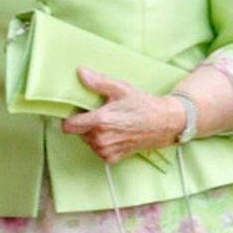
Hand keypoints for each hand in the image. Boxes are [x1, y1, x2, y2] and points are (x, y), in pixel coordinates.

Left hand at [62, 71, 185, 162]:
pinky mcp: (111, 159)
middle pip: (78, 132)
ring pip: (87, 141)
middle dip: (85, 123)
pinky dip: (103, 143)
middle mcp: (101, 140)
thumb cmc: (143, 105)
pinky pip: (97, 150)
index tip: (78, 111)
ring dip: (94, 133)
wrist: (163, 124)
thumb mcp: (121, 89)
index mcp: (100, 122)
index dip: (71, 117)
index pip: (68, 126)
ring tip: (111, 123)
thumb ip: (98, 82)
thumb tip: (81, 73)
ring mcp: (106, 151)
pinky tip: (116, 133)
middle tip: (101, 113)